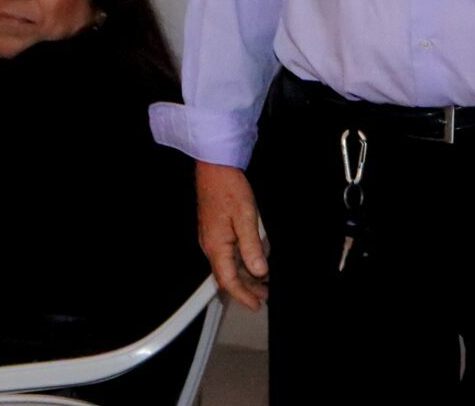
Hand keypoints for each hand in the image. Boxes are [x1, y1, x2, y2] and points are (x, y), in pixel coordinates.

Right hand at [196, 162, 269, 310]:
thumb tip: (259, 271)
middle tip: (264, 297)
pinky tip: (254, 261)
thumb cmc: (228, 189)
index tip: (256, 305)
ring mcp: (212, 238)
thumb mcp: (245, 217)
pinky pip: (228, 254)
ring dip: (245, 276)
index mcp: (216, 246)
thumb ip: (252, 247)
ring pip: (228, 265)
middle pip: (228, 276)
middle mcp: (211, 246)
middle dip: (246, 289)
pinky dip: (242, 262)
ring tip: (263, 283)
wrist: (215, 169)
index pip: (229, 280)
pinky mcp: (215, 230)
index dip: (243, 295)